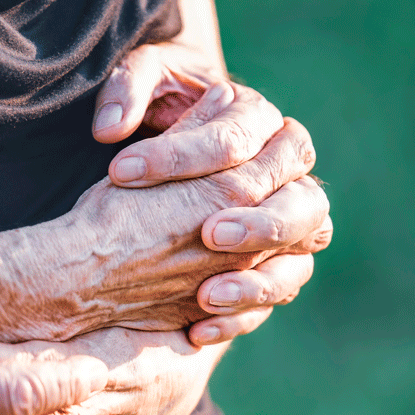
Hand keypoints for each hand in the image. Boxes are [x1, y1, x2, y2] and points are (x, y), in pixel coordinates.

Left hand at [91, 42, 331, 344]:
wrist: (163, 164)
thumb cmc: (155, 115)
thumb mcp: (143, 84)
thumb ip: (129, 89)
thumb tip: (111, 127)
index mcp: (259, 119)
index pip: (240, 136)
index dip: (184, 154)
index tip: (121, 172)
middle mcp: (287, 171)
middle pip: (303, 199)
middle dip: (260, 221)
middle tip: (211, 233)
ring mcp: (289, 221)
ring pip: (302, 255)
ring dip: (260, 279)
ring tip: (207, 295)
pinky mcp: (274, 263)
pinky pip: (278, 293)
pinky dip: (245, 315)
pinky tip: (198, 329)